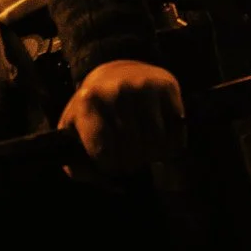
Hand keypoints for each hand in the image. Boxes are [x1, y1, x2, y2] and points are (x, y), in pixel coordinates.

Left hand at [59, 55, 185, 178]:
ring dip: (153, 156)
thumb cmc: (96, 108)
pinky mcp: (167, 87)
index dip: (110, 166)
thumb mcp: (74, 127)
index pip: (104, 153)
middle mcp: (116, 91)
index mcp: (88, 102)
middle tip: (130, 159)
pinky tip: (161, 140)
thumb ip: (75, 159)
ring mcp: (144, 87)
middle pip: (132, 152)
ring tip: (144, 150)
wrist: (118, 71)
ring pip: (156, 144)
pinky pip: (176, 132)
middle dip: (131, 163)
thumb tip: (99, 179)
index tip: (111, 164)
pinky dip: (171, 144)